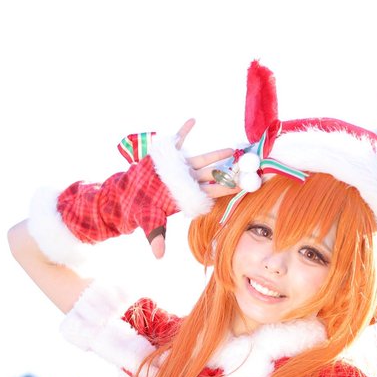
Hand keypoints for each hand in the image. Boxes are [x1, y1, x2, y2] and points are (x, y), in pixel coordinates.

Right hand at [150, 120, 236, 258]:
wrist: (128, 196)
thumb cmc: (141, 210)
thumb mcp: (149, 222)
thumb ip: (156, 237)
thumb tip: (159, 256)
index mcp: (187, 196)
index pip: (211, 192)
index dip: (226, 190)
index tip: (243, 187)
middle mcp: (187, 181)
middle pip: (212, 175)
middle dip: (228, 172)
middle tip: (247, 166)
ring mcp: (179, 168)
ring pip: (201, 160)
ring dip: (215, 154)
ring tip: (232, 149)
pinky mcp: (166, 157)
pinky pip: (177, 141)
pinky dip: (183, 131)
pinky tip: (193, 120)